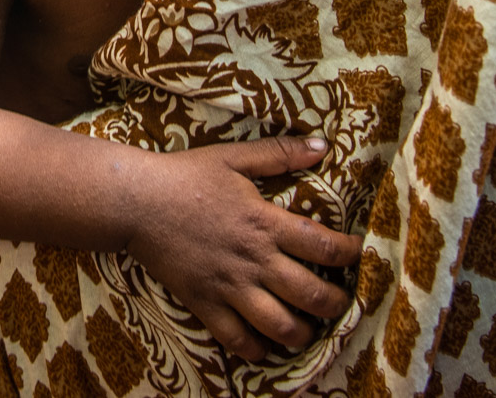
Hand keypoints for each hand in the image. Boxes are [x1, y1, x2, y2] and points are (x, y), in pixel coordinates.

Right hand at [126, 136, 362, 360]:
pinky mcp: (204, 303)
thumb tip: (323, 145)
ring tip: (308, 330)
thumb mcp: (234, 157)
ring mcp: (229, 285)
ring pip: (280, 324)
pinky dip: (256, 349)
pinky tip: (265, 346)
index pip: (323, 246)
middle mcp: (254, 259)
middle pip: (311, 294)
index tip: (358, 254)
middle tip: (341, 303)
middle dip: (336, 303)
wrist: (136, 202)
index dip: (349, 253)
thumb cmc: (185, 176)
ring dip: (303, 333)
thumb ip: (280, 154)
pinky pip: (236, 339)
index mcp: (265, 223)